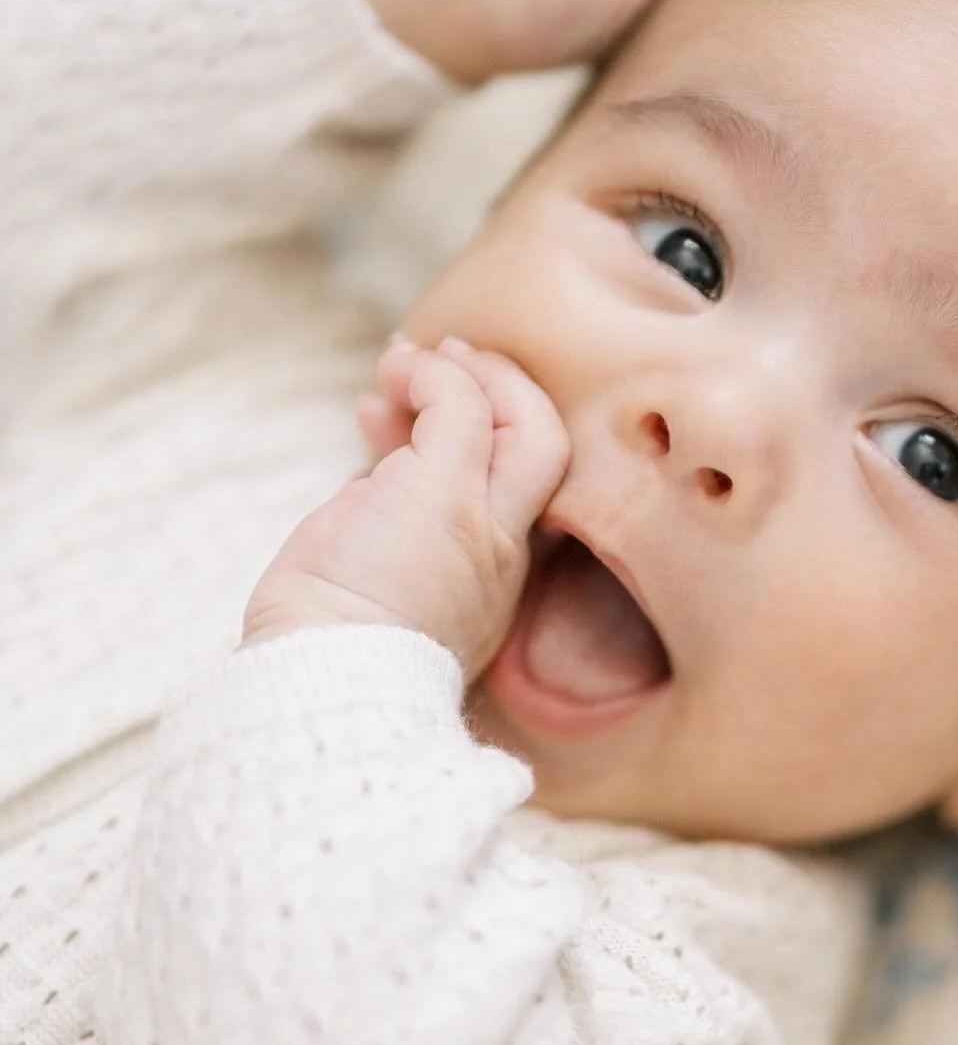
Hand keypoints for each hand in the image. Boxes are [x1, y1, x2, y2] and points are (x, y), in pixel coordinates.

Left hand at [241, 338, 568, 676]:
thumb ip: (385, 529)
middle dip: (504, 393)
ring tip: (403, 362)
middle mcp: (502, 560)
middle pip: (547, 456)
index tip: (423, 412)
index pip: (509, 499)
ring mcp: (485, 527)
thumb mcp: (366, 586)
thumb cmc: (325, 650)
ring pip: (530, 428)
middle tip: (448, 361)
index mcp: (486, 590)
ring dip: (468, 378)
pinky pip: (461, 408)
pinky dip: (431, 377)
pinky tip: (392, 373)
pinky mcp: (448, 496)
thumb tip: (368, 468)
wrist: (323, 683)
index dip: (481, 441)